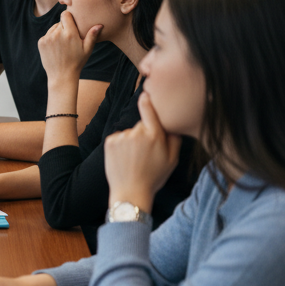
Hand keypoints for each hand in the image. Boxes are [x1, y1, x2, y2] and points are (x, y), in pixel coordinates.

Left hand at [38, 11, 100, 85]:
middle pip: (60, 22)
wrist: (61, 75)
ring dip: (57, 33)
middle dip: (64, 27)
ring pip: (53, 28)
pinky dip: (50, 39)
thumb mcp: (87, 49)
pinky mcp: (41, 42)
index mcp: (69, 33)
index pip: (65, 14)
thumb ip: (92, 36)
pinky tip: (56, 48)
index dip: (69, 17)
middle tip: (69, 38)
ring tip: (63, 44)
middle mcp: (57, 34)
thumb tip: (99, 25)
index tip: (71, 22)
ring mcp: (47, 38)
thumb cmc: (77, 62)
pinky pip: (46, 35)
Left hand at [104, 92, 180, 210]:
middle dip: (144, 134)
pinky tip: (124, 159)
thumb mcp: (172, 160)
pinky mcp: (110, 142)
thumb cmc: (154, 177)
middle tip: (146, 153)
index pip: (150, 110)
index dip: (147, 101)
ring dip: (131, 141)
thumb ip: (174, 139)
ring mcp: (122, 137)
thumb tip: (174, 123)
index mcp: (155, 136)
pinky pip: (118, 138)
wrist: (130, 192)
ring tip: (134, 159)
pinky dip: (120, 146)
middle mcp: (137, 133)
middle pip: (142, 125)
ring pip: (129, 133)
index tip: (146, 92)